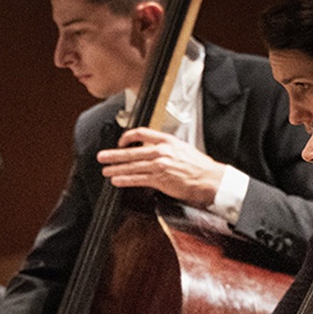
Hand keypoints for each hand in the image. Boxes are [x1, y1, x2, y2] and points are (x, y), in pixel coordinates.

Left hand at [96, 127, 226, 206]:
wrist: (210, 179)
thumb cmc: (199, 166)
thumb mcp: (182, 148)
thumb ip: (166, 148)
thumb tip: (152, 150)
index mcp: (167, 140)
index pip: (141, 133)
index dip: (127, 137)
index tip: (120, 142)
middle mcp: (162, 151)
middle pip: (132, 151)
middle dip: (114, 155)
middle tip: (102, 157)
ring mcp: (160, 165)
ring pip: (132, 166)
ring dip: (116, 169)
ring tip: (106, 170)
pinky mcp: (160, 180)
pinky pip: (138, 179)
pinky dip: (125, 180)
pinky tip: (117, 181)